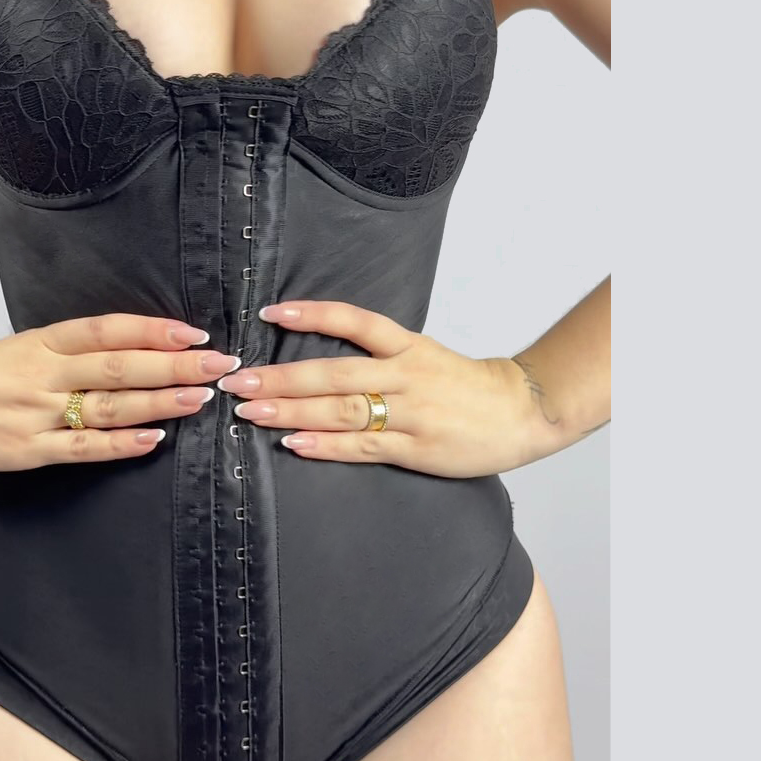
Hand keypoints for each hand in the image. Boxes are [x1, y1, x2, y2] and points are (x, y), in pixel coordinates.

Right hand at [0, 315, 240, 471]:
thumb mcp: (22, 347)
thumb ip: (70, 351)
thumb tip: (133, 349)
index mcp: (42, 341)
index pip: (108, 329)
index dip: (153, 330)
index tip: (193, 333)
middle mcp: (42, 372)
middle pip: (119, 365)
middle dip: (174, 365)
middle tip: (218, 364)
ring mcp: (35, 412)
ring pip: (108, 405)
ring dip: (159, 401)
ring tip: (199, 398)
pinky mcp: (26, 449)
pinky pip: (82, 447)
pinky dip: (120, 443)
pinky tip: (153, 438)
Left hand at [218, 300, 535, 477]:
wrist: (522, 413)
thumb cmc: (467, 386)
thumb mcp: (425, 355)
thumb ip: (380, 355)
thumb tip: (324, 359)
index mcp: (408, 347)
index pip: (354, 321)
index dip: (312, 314)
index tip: (270, 312)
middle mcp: (406, 375)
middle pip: (333, 372)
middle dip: (280, 377)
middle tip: (238, 380)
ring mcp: (410, 413)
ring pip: (341, 410)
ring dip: (291, 411)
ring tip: (250, 412)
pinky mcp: (415, 449)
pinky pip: (362, 446)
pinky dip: (325, 446)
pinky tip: (293, 443)